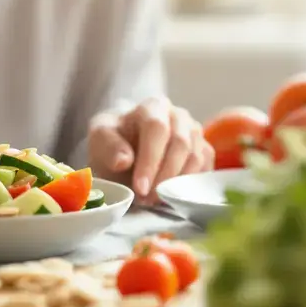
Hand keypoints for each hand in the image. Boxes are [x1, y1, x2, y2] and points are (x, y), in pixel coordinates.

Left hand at [87, 98, 213, 204]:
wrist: (125, 153)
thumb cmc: (114, 143)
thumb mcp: (100, 140)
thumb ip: (108, 147)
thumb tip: (124, 161)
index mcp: (153, 106)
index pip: (157, 128)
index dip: (150, 159)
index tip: (140, 187)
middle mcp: (179, 116)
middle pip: (180, 144)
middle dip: (163, 176)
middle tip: (146, 199)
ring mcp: (195, 133)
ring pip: (195, 158)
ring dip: (175, 184)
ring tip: (153, 199)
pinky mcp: (204, 151)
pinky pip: (205, 169)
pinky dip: (189, 185)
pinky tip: (171, 194)